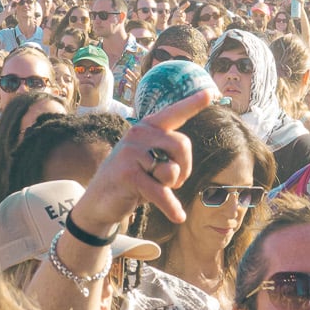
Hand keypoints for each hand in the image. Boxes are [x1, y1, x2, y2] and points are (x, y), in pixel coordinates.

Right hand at [67, 85, 216, 234]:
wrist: (98, 202)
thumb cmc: (131, 180)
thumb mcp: (149, 161)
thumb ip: (166, 152)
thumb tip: (182, 159)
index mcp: (146, 127)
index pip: (174, 113)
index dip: (193, 104)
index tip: (211, 93)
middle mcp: (138, 134)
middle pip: (182, 146)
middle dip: (184, 168)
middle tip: (172, 182)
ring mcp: (131, 153)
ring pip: (172, 170)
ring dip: (170, 186)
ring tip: (155, 188)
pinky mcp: (128, 175)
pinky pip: (161, 192)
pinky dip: (171, 207)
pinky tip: (177, 216)